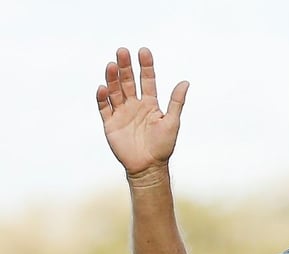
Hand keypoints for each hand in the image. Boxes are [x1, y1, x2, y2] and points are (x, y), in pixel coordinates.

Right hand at [95, 47, 188, 178]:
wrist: (149, 167)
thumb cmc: (163, 146)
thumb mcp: (172, 122)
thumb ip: (176, 102)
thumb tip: (185, 82)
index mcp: (150, 104)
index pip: (147, 80)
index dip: (145, 66)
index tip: (144, 51)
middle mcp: (134, 105)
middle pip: (127, 82)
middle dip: (125, 67)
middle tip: (123, 51)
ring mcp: (121, 113)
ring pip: (114, 91)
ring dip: (112, 78)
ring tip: (112, 65)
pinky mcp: (110, 124)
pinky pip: (104, 108)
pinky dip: (102, 98)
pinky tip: (103, 88)